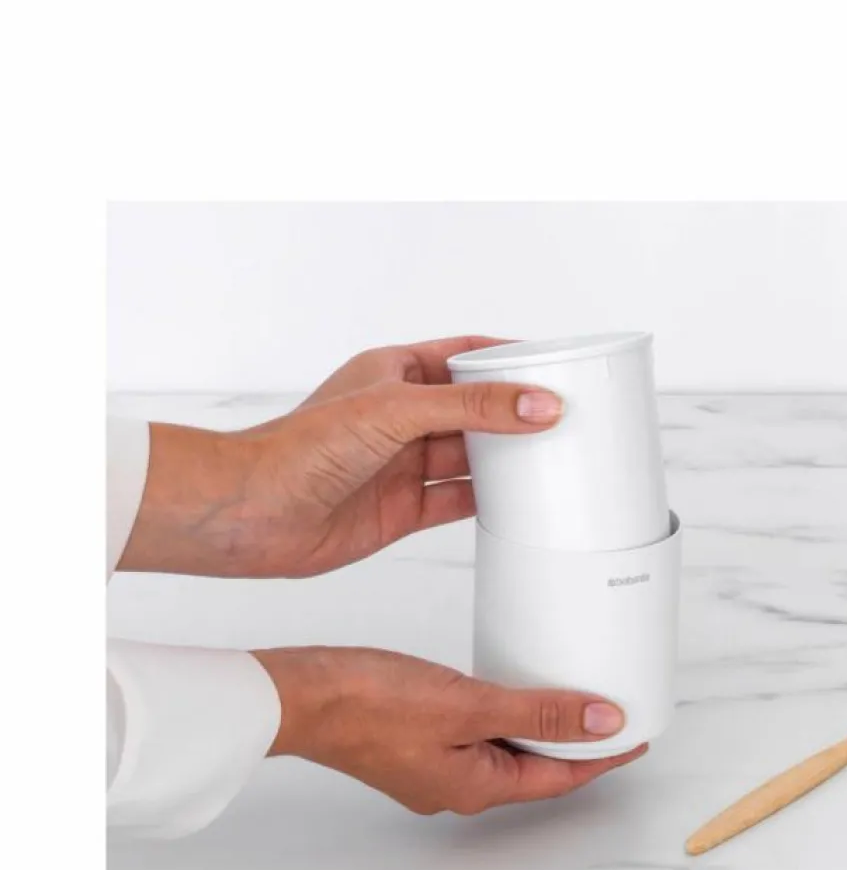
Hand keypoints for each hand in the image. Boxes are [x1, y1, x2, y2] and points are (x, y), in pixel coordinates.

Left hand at [119, 338, 561, 577]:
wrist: (254, 513)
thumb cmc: (300, 448)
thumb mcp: (398, 411)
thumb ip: (472, 409)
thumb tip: (534, 404)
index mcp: (395, 373)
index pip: (465, 356)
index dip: (509, 359)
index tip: (554, 366)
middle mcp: (400, 417)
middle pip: (475, 410)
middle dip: (517, 414)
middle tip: (568, 416)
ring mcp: (402, 464)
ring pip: (471, 457)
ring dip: (508, 460)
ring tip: (556, 459)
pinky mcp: (402, 509)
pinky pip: (458, 500)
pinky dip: (489, 501)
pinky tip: (519, 501)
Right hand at [251, 647, 645, 813]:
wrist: (302, 696)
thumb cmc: (370, 704)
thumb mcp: (470, 704)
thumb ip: (539, 714)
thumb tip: (602, 722)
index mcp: (477, 788)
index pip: (561, 777)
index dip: (603, 756)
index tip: (637, 736)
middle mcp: (457, 788)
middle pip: (536, 770)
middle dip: (576, 746)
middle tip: (612, 716)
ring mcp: (433, 768)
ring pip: (506, 754)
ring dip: (540, 731)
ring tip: (571, 701)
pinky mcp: (414, 745)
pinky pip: (477, 738)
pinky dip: (504, 719)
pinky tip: (507, 695)